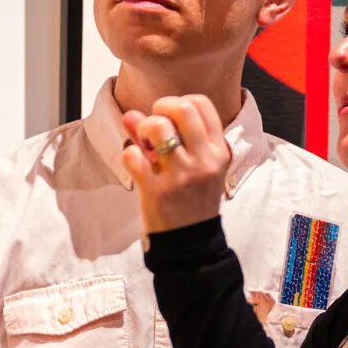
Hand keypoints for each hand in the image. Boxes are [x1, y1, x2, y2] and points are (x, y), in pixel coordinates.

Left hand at [119, 94, 231, 233]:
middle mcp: (204, 161)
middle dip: (160, 109)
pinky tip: (137, 166)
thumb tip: (132, 115)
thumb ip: (167, 137)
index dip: (180, 102)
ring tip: (144, 146)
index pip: (201, 104)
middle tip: (154, 126)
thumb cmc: (192, 202)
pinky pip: (132, 154)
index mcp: (218, 152)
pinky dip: (129, 155)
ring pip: (156, 127)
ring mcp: (181, 176)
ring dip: (143, 130)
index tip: (170, 117)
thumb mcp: (193, 168)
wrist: (191, 244)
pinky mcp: (157, 191)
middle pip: (182, 108)